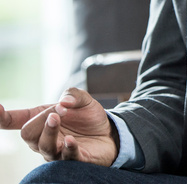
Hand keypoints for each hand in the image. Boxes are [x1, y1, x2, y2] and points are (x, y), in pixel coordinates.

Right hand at [0, 88, 117, 165]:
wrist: (109, 133)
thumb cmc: (88, 117)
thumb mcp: (84, 99)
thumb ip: (73, 95)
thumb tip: (64, 101)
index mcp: (40, 121)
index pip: (15, 121)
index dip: (3, 117)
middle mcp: (43, 139)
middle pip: (29, 135)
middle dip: (40, 121)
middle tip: (56, 112)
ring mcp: (57, 151)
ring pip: (44, 147)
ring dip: (49, 132)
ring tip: (58, 117)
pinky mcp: (74, 159)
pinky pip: (66, 157)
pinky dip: (68, 148)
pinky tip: (71, 140)